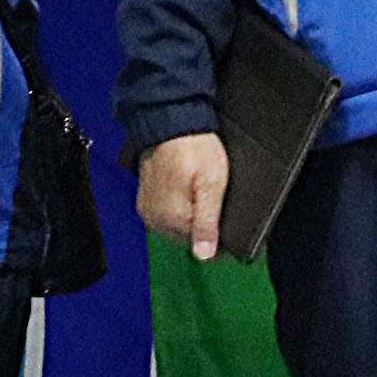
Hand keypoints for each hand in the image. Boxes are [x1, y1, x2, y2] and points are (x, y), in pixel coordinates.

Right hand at [137, 132, 231, 262]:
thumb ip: (207, 222)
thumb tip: (204, 255)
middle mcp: (155, 219)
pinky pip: (165, 215)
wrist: (170, 121)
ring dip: (191, 218)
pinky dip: (178, 209)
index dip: (220, 239)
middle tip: (218, 203)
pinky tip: (188, 192)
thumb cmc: (194, 147)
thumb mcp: (212, 184)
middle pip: (188, 237)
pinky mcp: (145, 200)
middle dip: (205, 227)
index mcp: (171, 218)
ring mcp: (148, 210)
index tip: (231, 227)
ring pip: (177, 227)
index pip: (201, 246)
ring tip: (202, 193)